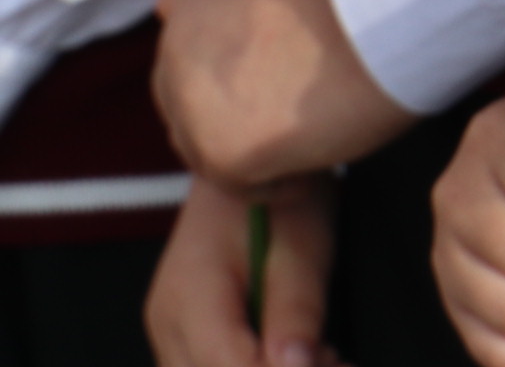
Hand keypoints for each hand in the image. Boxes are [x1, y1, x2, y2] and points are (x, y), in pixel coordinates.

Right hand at [145, 173, 333, 366]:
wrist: (246, 163)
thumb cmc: (276, 199)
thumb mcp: (301, 249)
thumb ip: (295, 312)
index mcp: (191, 299)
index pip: (228, 366)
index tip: (333, 362)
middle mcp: (167, 322)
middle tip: (333, 357)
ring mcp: (168, 328)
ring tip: (320, 352)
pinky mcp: (182, 330)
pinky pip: (209, 366)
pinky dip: (252, 365)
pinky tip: (295, 352)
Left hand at [153, 0, 415, 188]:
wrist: (393, 27)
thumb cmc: (355, 5)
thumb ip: (218, 7)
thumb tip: (163, 5)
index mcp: (192, 12)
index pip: (184, 71)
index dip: (228, 88)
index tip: (270, 91)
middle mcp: (177, 56)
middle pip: (186, 116)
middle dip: (233, 123)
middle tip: (294, 117)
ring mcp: (193, 108)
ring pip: (209, 155)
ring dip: (255, 153)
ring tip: (312, 132)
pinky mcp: (221, 153)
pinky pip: (244, 188)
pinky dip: (281, 183)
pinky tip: (318, 158)